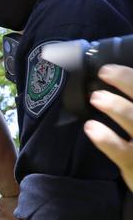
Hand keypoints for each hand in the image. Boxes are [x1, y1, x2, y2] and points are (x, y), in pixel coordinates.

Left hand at [84, 64, 132, 191]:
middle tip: (105, 72)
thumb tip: (116, 82)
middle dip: (127, 81)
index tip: (109, 68)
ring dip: (115, 106)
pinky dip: (105, 138)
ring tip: (96, 97)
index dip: (129, 76)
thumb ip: (127, 105)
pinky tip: (90, 127)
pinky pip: (119, 150)